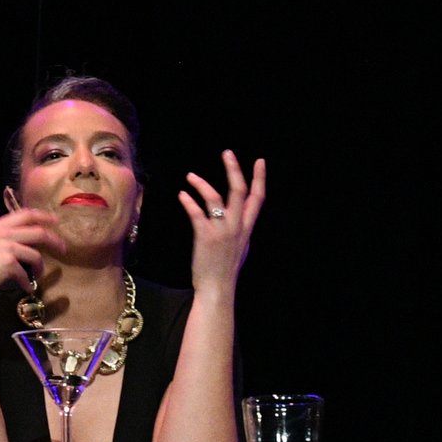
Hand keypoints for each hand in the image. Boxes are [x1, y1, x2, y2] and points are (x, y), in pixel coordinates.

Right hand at [0, 210, 65, 308]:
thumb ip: (1, 240)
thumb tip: (20, 245)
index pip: (25, 214)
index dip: (43, 216)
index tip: (55, 220)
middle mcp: (4, 233)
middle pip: (38, 232)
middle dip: (54, 240)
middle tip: (63, 248)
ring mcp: (7, 247)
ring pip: (35, 255)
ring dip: (41, 267)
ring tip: (40, 275)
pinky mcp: (9, 263)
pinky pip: (26, 274)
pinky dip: (28, 283)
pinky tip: (26, 289)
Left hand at [180, 150, 265, 292]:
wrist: (217, 289)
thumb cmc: (226, 270)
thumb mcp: (240, 247)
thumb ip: (240, 230)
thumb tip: (239, 218)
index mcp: (247, 228)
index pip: (258, 199)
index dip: (260, 178)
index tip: (259, 161)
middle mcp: (237, 226)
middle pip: (239, 191)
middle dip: (234, 170)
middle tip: (227, 153)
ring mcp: (222, 230)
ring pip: (216, 198)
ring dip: (202, 184)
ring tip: (190, 176)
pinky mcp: (206, 236)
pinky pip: (197, 212)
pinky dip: (188, 201)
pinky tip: (182, 195)